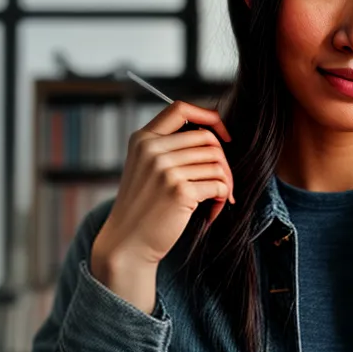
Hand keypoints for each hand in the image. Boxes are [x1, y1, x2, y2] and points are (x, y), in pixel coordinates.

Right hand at [92, 100, 234, 270]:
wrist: (127, 243)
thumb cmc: (142, 207)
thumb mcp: (145, 168)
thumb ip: (168, 148)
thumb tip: (214, 135)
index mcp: (143, 138)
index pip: (181, 108)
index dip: (209, 116)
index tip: (223, 136)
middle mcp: (152, 150)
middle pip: (207, 139)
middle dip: (223, 161)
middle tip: (223, 182)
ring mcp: (165, 170)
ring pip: (217, 163)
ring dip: (225, 183)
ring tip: (216, 200)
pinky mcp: (179, 191)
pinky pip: (218, 185)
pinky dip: (222, 198)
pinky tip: (212, 212)